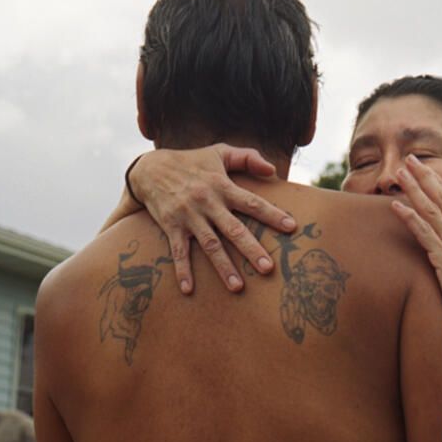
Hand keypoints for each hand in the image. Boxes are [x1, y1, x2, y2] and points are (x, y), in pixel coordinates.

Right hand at [129, 145, 296, 293]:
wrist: (149, 169)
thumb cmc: (191, 162)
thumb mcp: (219, 152)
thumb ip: (247, 158)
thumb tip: (272, 170)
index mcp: (222, 186)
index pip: (252, 202)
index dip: (272, 214)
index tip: (291, 227)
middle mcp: (207, 202)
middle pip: (233, 229)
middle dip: (251, 250)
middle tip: (268, 269)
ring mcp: (189, 216)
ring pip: (210, 245)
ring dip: (223, 267)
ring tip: (238, 287)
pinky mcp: (171, 226)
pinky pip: (178, 252)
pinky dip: (182, 271)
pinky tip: (188, 289)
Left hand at [390, 155, 441, 331]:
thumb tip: (438, 250)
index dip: (436, 183)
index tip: (423, 168)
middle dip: (425, 177)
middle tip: (409, 160)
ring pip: (431, 211)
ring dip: (414, 189)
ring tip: (399, 174)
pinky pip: (424, 234)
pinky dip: (409, 218)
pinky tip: (395, 207)